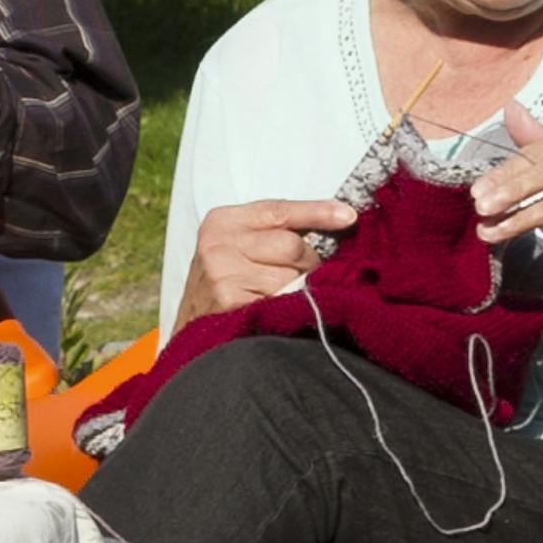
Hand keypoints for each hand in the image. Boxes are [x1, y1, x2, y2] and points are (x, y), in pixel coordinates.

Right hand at [184, 195, 344, 317]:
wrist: (193, 332)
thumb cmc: (227, 285)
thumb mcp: (240, 247)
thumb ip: (276, 231)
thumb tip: (341, 219)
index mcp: (222, 221)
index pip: (279, 210)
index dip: (318, 212)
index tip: (349, 217)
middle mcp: (218, 244)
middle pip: (292, 246)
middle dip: (307, 264)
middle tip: (297, 279)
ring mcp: (222, 274)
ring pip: (292, 277)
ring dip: (298, 290)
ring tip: (281, 298)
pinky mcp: (230, 303)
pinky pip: (283, 300)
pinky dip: (290, 306)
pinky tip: (280, 311)